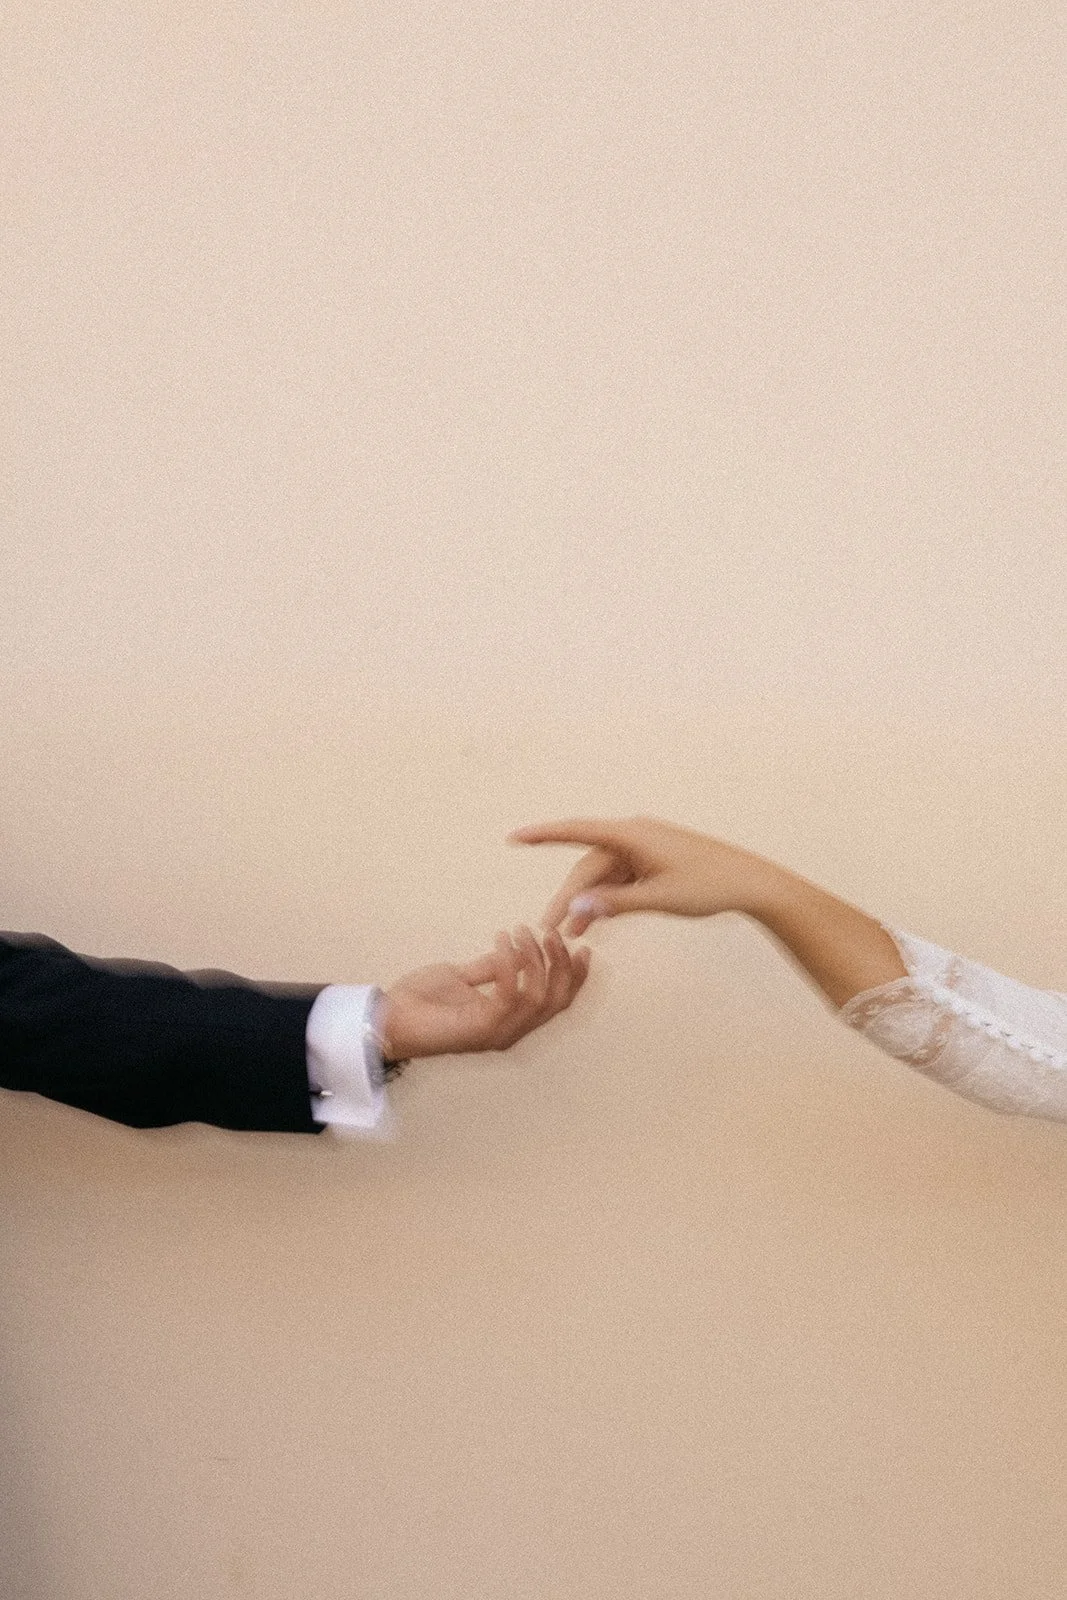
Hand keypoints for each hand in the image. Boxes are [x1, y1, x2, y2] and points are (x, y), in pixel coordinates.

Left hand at [380, 926, 591, 1060]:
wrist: (386, 1018)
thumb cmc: (419, 1002)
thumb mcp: (462, 977)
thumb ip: (491, 968)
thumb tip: (516, 950)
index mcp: (510, 1022)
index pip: (557, 1002)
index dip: (575, 977)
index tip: (581, 947)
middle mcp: (509, 1032)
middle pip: (556, 1002)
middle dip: (561, 965)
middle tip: (553, 933)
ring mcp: (496, 1033)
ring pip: (539, 998)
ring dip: (536, 959)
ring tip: (522, 931)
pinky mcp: (480, 1029)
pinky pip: (510, 994)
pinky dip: (510, 964)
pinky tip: (501, 940)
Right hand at [508, 815, 787, 935]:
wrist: (753, 884)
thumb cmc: (710, 886)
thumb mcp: (659, 899)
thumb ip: (615, 903)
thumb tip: (576, 905)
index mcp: (633, 834)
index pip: (577, 832)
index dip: (543, 836)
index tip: (514, 838)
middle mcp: (634, 835)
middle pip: (588, 866)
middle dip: (567, 897)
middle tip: (548, 930)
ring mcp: (643, 848)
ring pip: (602, 876)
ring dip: (586, 903)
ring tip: (570, 936)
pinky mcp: (653, 862)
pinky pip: (619, 879)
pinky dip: (606, 900)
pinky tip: (592, 923)